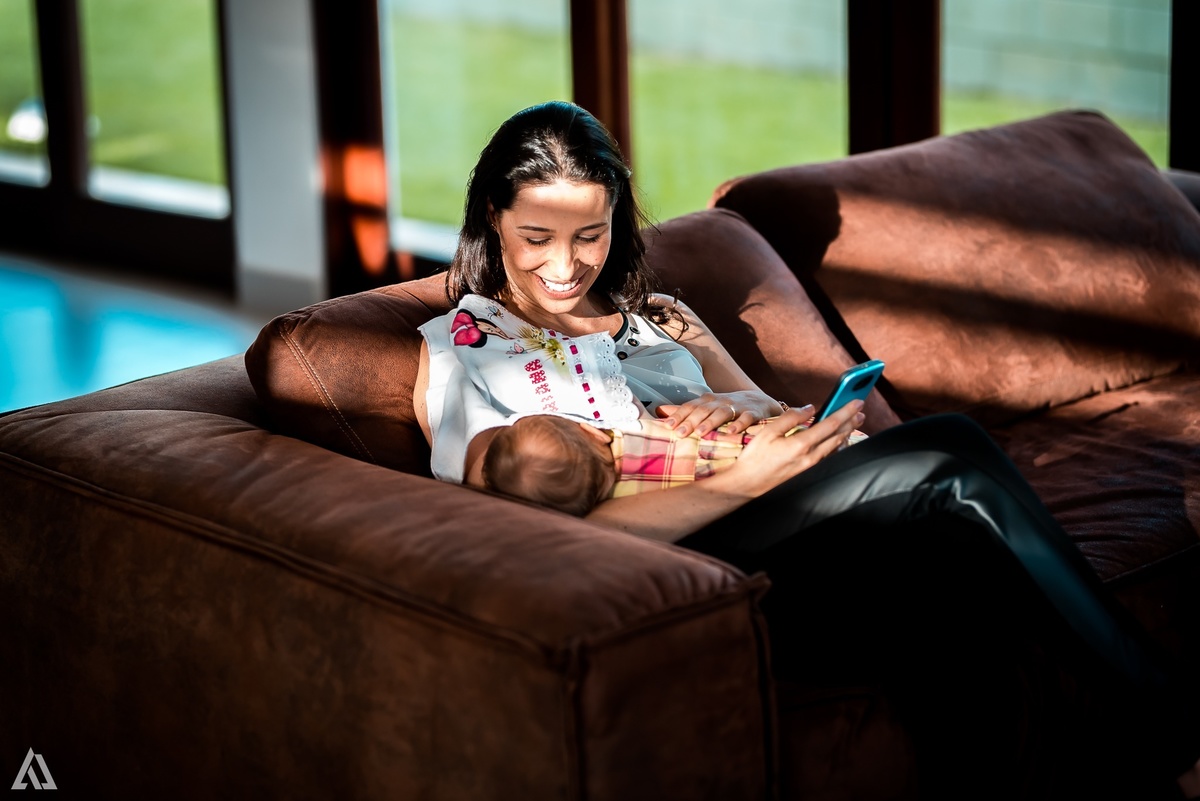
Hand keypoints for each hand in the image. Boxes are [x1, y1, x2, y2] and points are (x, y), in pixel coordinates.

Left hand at [657, 391, 779, 436]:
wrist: (761, 401)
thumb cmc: (728, 407)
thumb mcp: (707, 407)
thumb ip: (685, 411)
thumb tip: (659, 412)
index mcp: (708, 401)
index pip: (690, 406)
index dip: (679, 415)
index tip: (667, 426)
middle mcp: (720, 402)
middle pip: (703, 410)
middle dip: (691, 421)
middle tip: (680, 433)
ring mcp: (737, 406)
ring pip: (722, 413)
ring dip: (711, 422)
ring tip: (701, 433)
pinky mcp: (753, 413)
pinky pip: (746, 418)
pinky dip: (739, 425)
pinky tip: (731, 433)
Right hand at [707, 400, 865, 498]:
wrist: (748, 486)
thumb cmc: (755, 458)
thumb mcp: (768, 432)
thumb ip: (790, 418)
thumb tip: (810, 408)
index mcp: (801, 444)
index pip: (830, 424)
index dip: (845, 411)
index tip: (857, 402)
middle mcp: (811, 457)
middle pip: (838, 436)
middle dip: (851, 422)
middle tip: (860, 411)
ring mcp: (812, 468)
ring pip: (836, 448)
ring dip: (846, 434)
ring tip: (853, 423)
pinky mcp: (809, 474)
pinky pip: (830, 457)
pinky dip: (838, 446)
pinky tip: (839, 442)